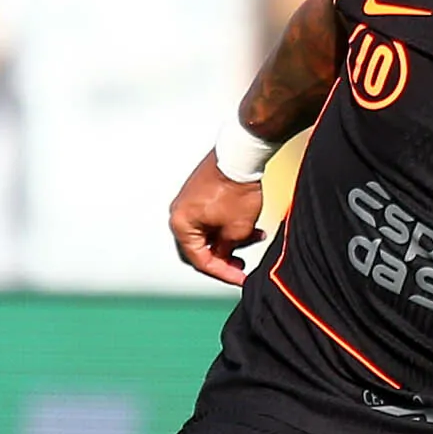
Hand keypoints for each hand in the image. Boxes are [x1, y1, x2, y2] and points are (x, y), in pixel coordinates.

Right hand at [167, 151, 267, 286]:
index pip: (200, 259)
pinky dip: (228, 225)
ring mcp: (189, 202)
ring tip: (252, 239)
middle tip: (241, 266)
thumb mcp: (236, 230)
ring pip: (209, 232)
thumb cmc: (235, 189)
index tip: (240, 278)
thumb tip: (224, 256)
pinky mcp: (201, 193)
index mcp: (182, 225)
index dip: (222, 272)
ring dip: (230, 240)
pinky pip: (212, 217)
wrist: (241, 155)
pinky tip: (250, 226)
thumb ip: (227, 250)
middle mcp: (180, 214)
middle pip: (201, 248)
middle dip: (223, 257)